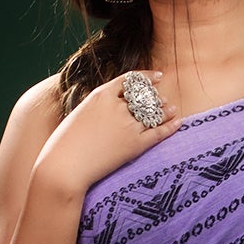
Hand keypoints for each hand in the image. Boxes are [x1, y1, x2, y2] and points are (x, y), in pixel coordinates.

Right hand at [34, 71, 182, 197]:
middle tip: (163, 99)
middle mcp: (117, 106)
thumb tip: (108, 109)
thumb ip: (97, 109)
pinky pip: (157, 132)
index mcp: (101, 95)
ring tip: (172, 109)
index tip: (157, 77)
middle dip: (155, 97)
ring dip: (165, 110)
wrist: (64, 166)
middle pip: (144, 97)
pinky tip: (178, 121)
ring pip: (153, 113)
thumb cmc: (65, 144)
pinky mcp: (134, 145)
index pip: (130, 80)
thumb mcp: (79, 116)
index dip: (147, 77)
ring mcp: (127, 125)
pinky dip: (170, 126)